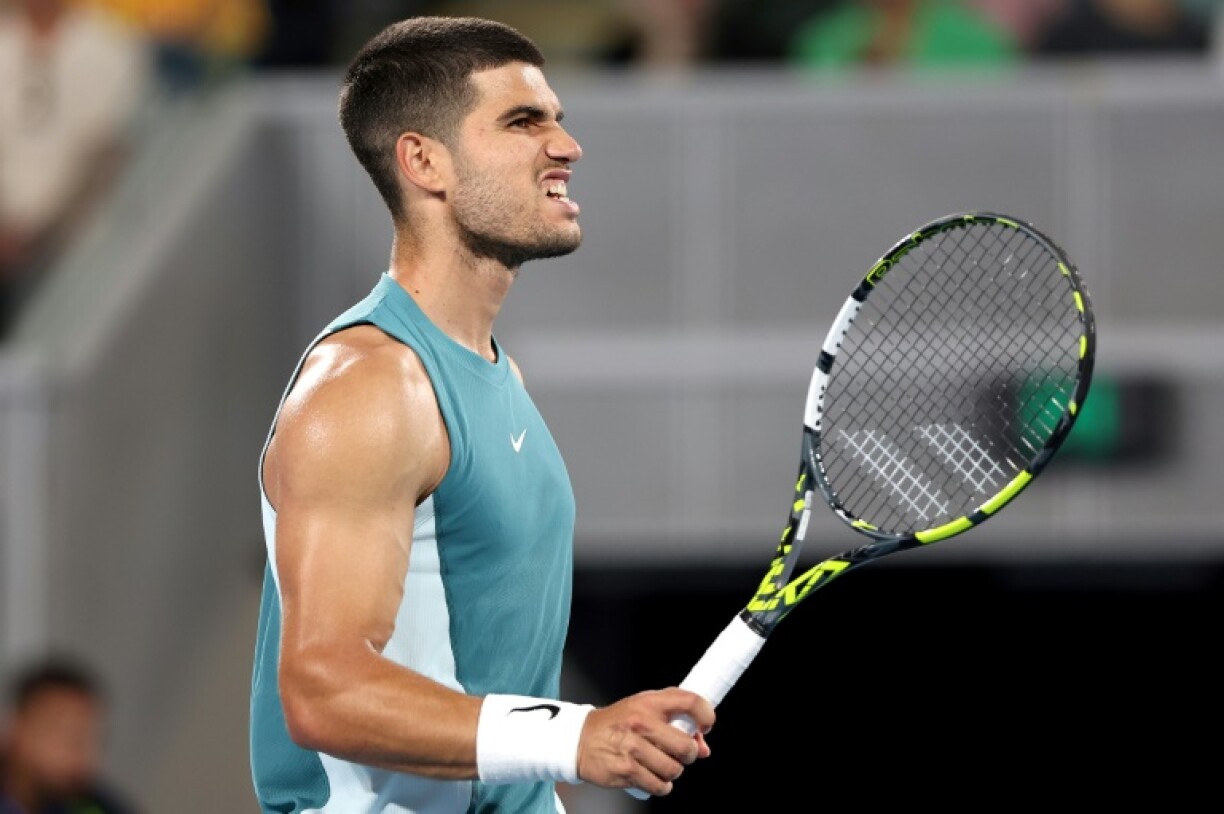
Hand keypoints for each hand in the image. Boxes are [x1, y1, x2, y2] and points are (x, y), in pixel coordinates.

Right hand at [574, 688, 714, 795]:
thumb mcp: (644, 709)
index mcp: (648, 703)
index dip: (706, 715)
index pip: (690, 701)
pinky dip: (660, 785)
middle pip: (686, 746)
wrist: (580, 739)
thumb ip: (675, 719)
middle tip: (678, 752)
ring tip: (659, 764)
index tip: (706, 725)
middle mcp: (641, 723)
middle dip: (687, 754)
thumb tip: (703, 747)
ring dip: (671, 771)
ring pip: (674, 769)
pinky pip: (658, 786)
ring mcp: (633, 748)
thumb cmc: (617, 723)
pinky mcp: (626, 770)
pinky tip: (651, 775)